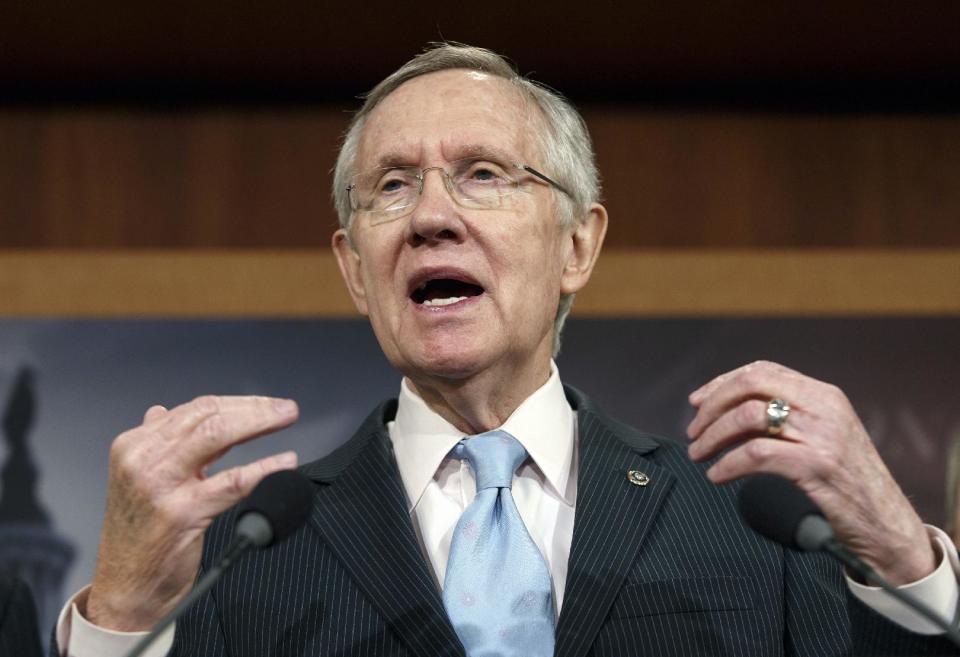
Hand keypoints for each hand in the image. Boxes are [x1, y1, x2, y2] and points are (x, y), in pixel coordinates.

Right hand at [84, 395, 299, 630]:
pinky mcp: (181, 513)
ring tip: (286, 420)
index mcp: (134, 446)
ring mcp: (160, 484)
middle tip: (287, 409)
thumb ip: (158, 446)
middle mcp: (143, 459)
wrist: (125, 589)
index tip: (267, 404)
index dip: (238, 403)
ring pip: (218, 436)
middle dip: (254, 407)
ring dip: (259, 423)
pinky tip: (286, 462)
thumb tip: (163, 411)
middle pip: (209, 416)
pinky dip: (264, 468)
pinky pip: (232, 481)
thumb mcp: (140, 480)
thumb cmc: (139, 536)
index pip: (195, 409)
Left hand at [686, 360, 935, 584]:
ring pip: (747, 418)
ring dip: (712, 436)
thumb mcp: (820, 438)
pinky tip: (717, 475)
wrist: (887, 525)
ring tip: (698, 454)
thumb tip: (724, 413)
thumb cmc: (846, 484)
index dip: (721, 383)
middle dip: (712, 406)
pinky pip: (756, 455)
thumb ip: (783, 419)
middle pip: (750, 386)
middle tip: (693, 431)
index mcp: (824, 394)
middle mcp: (824, 408)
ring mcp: (822, 436)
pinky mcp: (817, 467)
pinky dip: (727, 464)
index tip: (697, 402)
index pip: (762, 370)